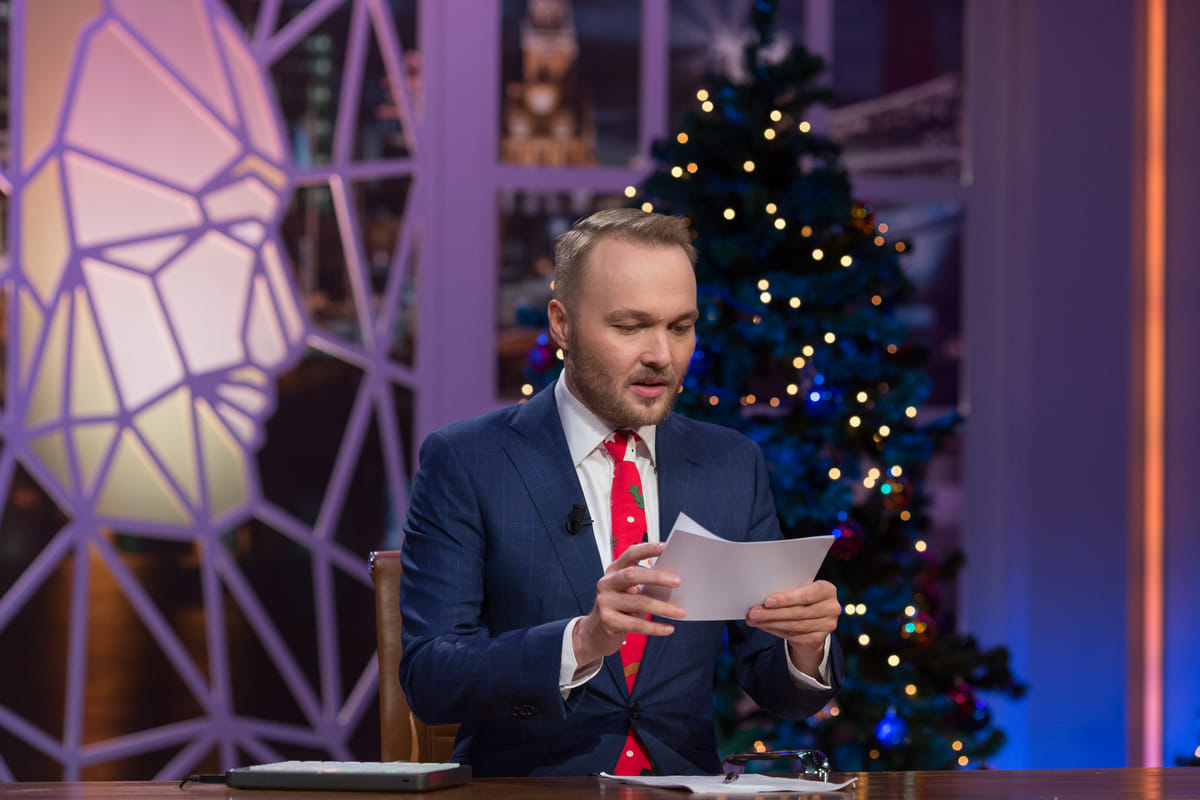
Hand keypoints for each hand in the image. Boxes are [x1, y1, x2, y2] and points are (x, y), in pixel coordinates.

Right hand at [572, 541, 685, 666]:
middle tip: (678, 581)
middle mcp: (607, 583)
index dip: (647, 549)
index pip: (630, 554)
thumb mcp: (628, 593)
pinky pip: (636, 624)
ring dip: (663, 608)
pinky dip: (655, 627)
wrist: (595, 634)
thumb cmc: (618, 610)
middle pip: (632, 575)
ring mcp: (605, 602)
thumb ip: (644, 585)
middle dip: (657, 577)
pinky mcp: (607, 621)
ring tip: (681, 612)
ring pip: (639, 602)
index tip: (665, 547)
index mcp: (614, 571)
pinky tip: (668, 628)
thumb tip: (674, 582)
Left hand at [745, 580, 839, 676]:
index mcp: (827, 590)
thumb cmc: (802, 599)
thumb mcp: (799, 590)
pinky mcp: (819, 639)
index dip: (787, 598)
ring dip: (770, 623)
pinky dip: (775, 630)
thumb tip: (760, 596)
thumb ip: (787, 591)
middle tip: (753, 612)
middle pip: (798, 612)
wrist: (814, 620)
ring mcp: (827, 625)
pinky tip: (763, 626)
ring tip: (753, 619)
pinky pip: (793, 636)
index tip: (767, 601)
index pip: (807, 595)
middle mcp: (831, 608)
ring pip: (794, 625)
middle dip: (772, 613)